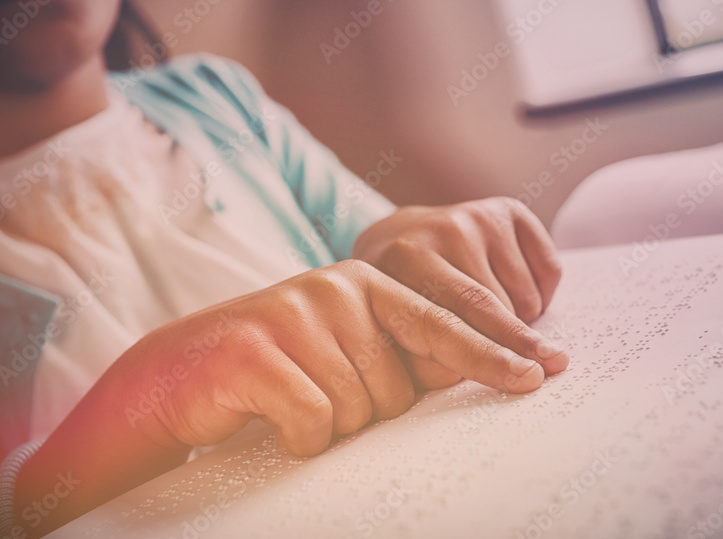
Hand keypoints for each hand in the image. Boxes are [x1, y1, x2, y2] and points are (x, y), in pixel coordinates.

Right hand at [116, 259, 546, 456]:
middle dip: (368, 412)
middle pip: (399, 391)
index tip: (542, 374)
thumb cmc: (277, 366)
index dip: (494, 354)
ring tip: (290, 398)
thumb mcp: (343, 346)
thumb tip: (478, 370)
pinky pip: (315, 423)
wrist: (180, 371)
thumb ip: (399, 351)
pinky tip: (272, 416)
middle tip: (318, 392)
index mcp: (367, 284)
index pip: (445, 323)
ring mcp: (297, 315)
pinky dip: (298, 437)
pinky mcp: (260, 351)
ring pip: (358, 412)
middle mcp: (338, 289)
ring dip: (330, 426)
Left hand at [351, 197, 567, 389]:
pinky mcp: (505, 210)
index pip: (453, 320)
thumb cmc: (396, 296)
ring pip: (524, 294)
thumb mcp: (388, 323)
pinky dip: (541, 295)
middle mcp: (443, 230)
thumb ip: (416, 353)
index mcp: (403, 260)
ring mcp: (476, 216)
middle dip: (522, 345)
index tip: (526, 379)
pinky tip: (514, 295)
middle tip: (548, 370)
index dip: (490, 355)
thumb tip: (461, 376)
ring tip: (495, 323)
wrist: (396, 240)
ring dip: (521, 321)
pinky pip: (548, 268)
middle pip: (496, 304)